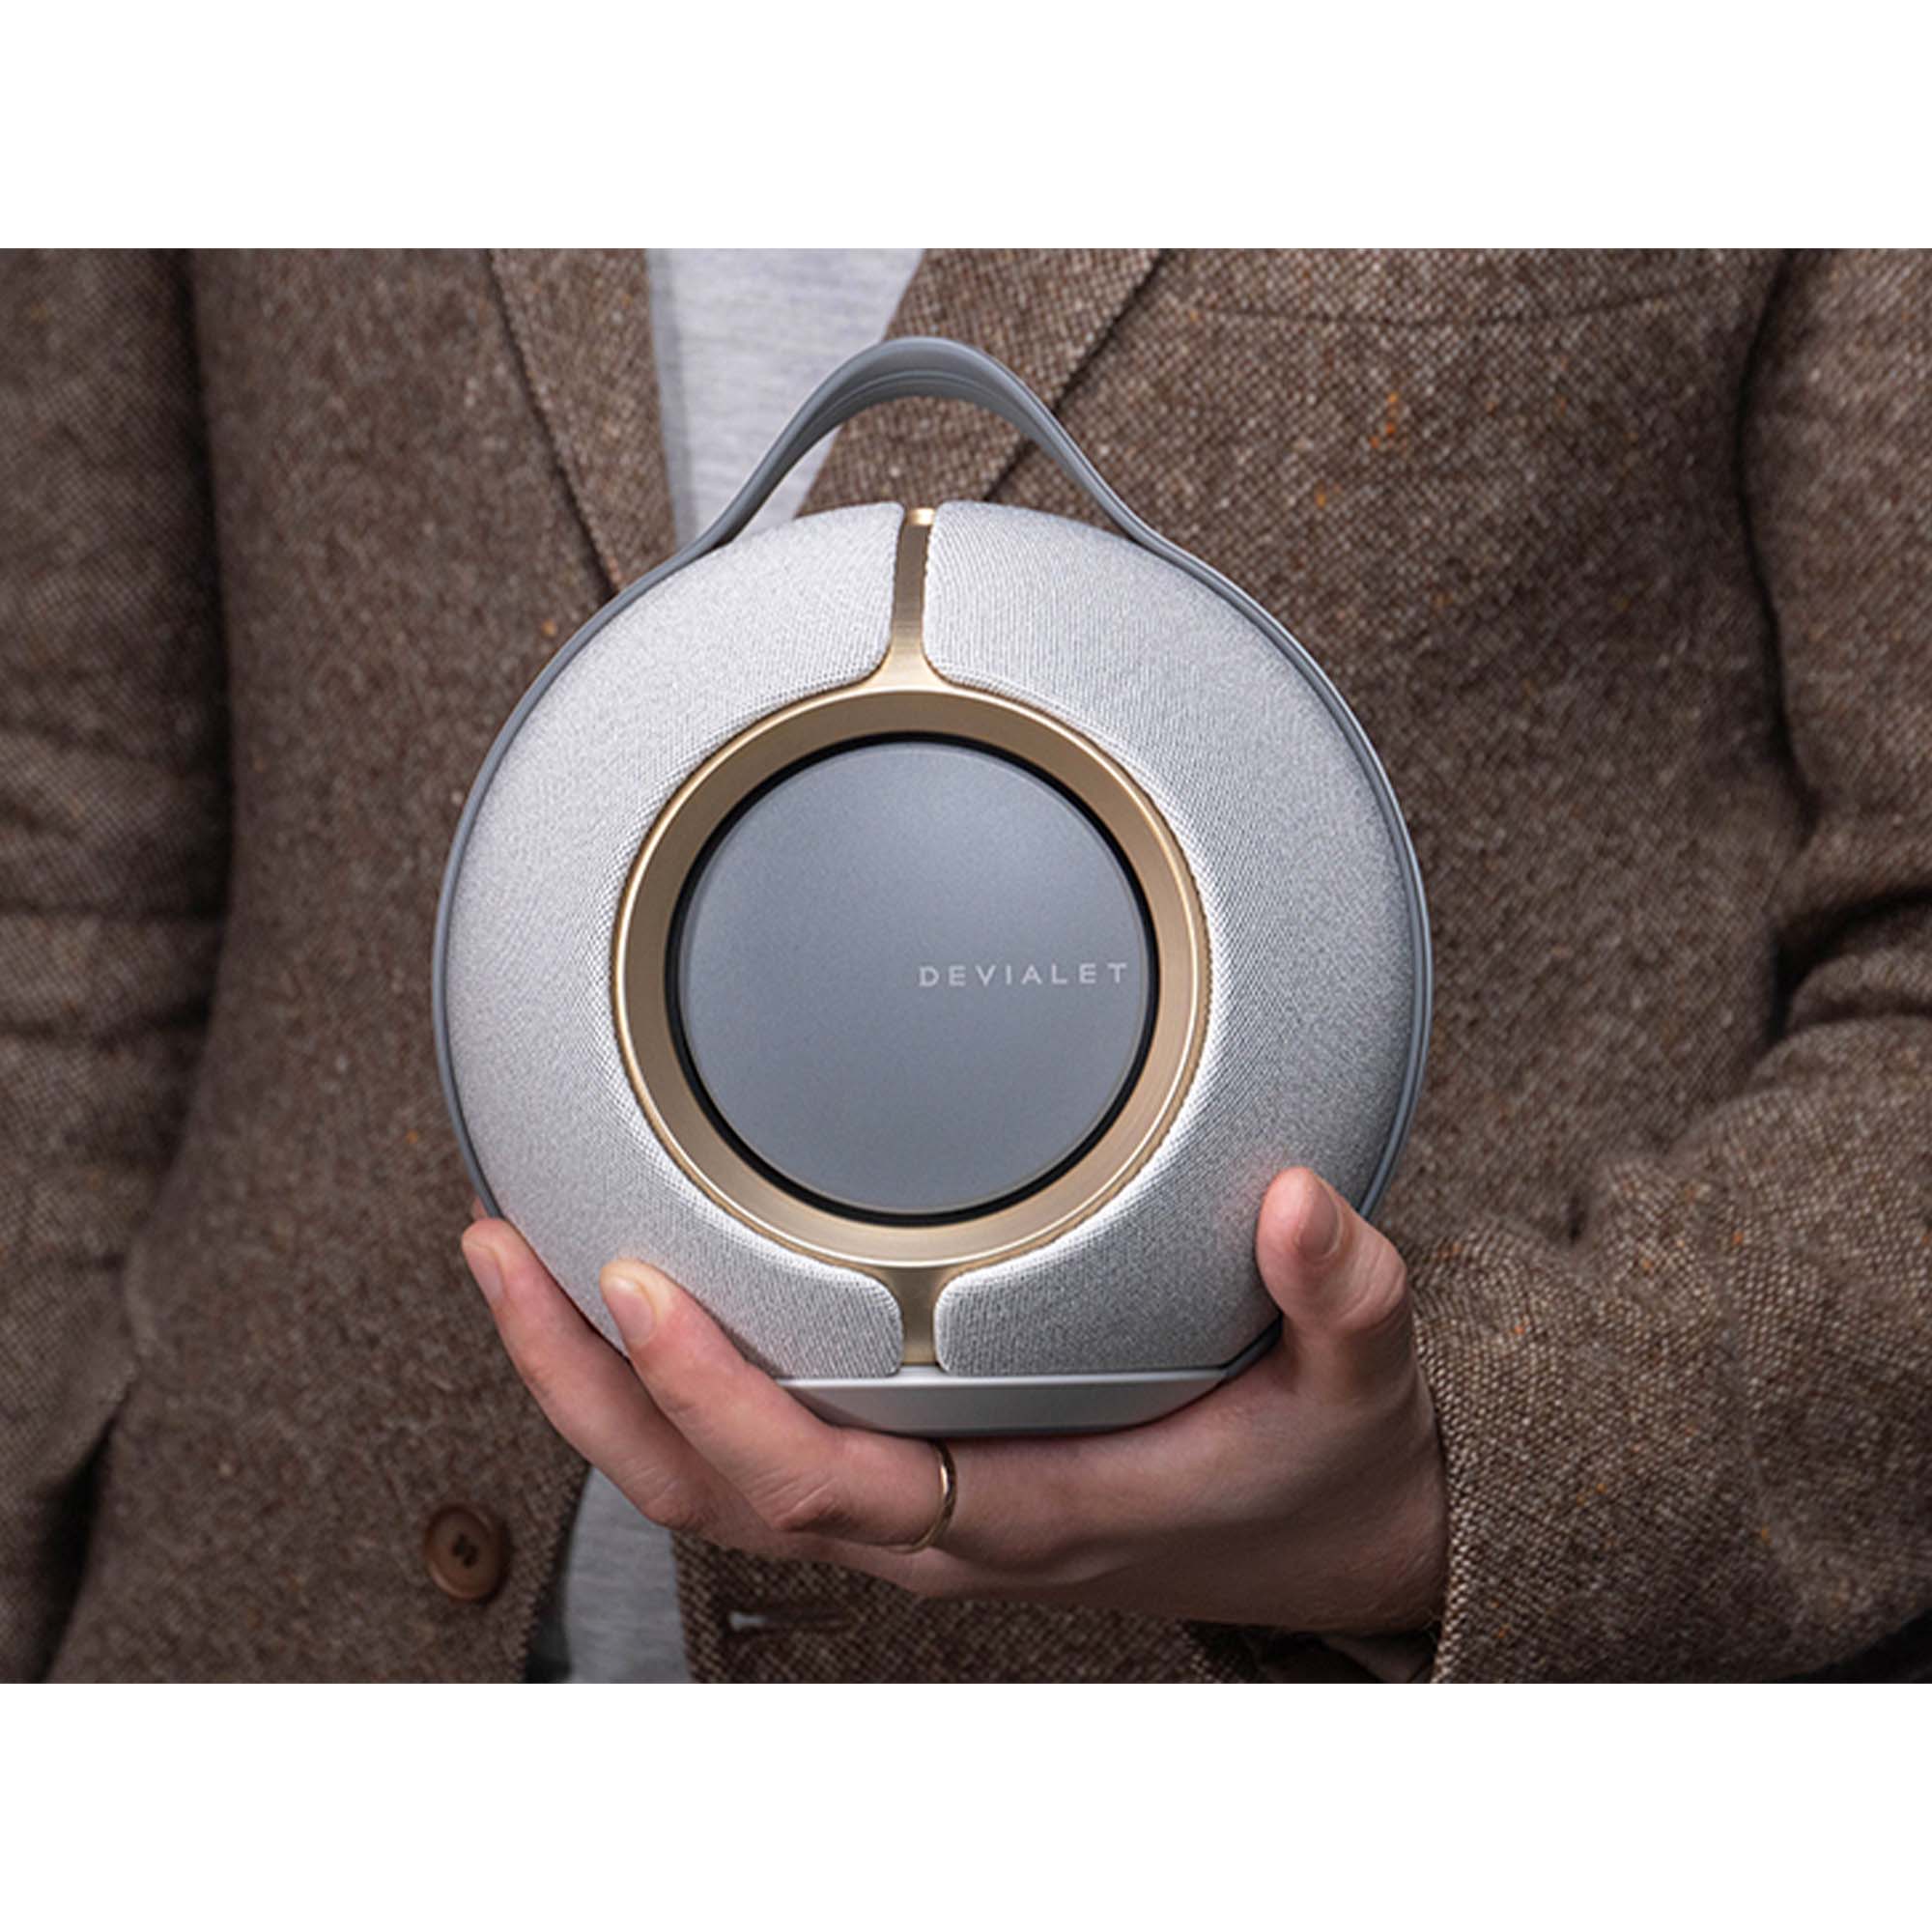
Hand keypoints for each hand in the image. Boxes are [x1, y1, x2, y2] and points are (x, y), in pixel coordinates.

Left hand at [460, 1168, 1447, 1633]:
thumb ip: (1340, 1293)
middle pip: (712, 1497)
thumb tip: (1302, 1202)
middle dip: (588, 1387)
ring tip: (512, 1259)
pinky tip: (619, 1297)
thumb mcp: (1357, 1381)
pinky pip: (747, 1455)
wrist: (1318, 1527)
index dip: (717, 1400)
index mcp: (1028, 1512)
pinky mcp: (904, 1477)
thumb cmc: (1313, 1458)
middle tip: (507, 1243)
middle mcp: (941, 1529)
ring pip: (705, 1490)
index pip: (828, 1487)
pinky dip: (655, 1389)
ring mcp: (910, 1514)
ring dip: (593, 1389)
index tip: (639, 1282)